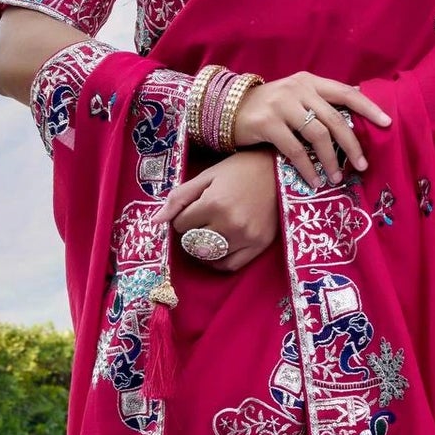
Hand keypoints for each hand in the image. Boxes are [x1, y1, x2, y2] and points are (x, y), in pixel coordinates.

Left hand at [157, 150, 279, 272]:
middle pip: (193, 242)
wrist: (279, 169)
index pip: (180, 225)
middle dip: (191, 233)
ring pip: (209, 256)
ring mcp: (245, 237)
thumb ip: (179, 197)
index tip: (191, 209)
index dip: (182, 217)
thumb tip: (155, 221)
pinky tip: (217, 250)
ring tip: (207, 234)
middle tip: (199, 222)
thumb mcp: (207, 175)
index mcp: (213, 203)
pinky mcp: (259, 245)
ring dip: (202, 248)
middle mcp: (229, 224)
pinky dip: (219, 262)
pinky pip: (231, 265)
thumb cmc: (240, 169)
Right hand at [231, 71, 390, 184]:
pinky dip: (308, 168)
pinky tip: (314, 181)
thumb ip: (320, 102)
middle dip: (352, 145)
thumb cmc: (269, 107)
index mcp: (310, 81)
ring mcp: (282, 105)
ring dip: (331, 160)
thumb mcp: (296, 97)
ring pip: (317, 135)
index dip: (368, 108)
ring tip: (337, 178)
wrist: (229, 108)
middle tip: (362, 165)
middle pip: (335, 119)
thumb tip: (355, 113)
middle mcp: (298, 89)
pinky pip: (295, 149)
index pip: (345, 93)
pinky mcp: (267, 123)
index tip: (387, 123)